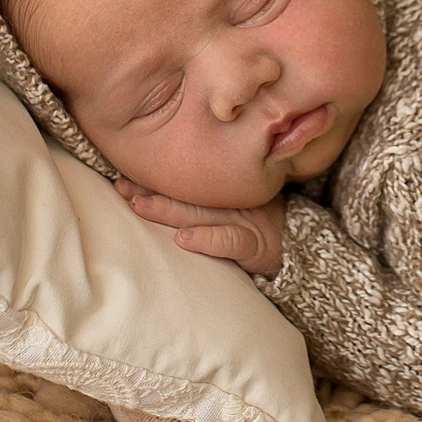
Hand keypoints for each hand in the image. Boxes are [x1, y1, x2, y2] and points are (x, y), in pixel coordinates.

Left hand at [116, 178, 284, 275]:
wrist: (300, 245)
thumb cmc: (258, 224)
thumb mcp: (231, 206)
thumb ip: (200, 197)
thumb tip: (150, 188)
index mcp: (221, 193)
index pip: (183, 183)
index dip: (153, 180)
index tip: (121, 176)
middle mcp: (230, 202)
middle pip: (186, 195)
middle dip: (151, 191)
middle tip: (121, 187)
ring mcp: (244, 220)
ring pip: (201, 213)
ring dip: (168, 210)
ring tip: (139, 205)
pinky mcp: (256, 244)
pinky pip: (230, 241)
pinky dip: (207, 240)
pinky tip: (184, 240)